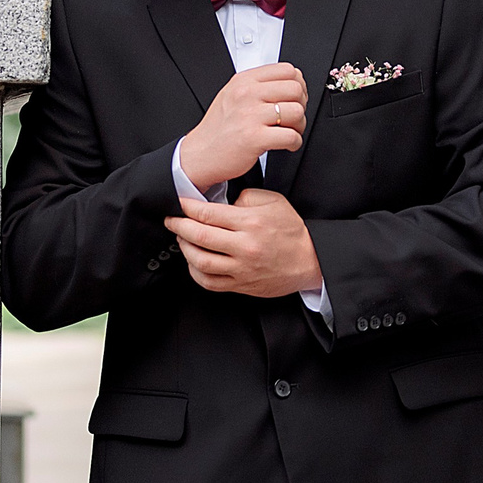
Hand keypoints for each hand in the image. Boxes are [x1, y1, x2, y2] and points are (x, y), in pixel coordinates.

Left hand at [164, 190, 323, 299]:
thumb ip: (245, 197)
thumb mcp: (274, 201)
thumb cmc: (291, 231)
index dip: (187, 207)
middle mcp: (245, 247)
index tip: (178, 203)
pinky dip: (195, 271)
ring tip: (182, 239)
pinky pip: (209, 282)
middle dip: (178, 226)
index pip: (208, 213)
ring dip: (184, 248)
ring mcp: (242, 269)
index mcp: (251, 223)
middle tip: (171, 220)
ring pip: (200, 261)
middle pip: (199, 236)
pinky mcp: (241, 285)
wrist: (310, 261)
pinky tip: (194, 261)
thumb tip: (221, 203)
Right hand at [179, 63, 306, 190]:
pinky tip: (287, 145)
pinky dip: (295, 142)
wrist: (200, 154)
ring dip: (300, 125)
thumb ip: (257, 85)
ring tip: (290, 131)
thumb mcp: (232, 95)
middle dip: (301, 105)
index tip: (295, 97)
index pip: (287, 70)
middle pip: (295, 89)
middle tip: (294, 117)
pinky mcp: (254, 138)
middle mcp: (247, 94)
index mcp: (244, 81)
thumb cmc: (219, 128)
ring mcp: (250, 116)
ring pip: (296, 112)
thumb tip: (290, 82)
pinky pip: (291, 136)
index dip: (298, 85)